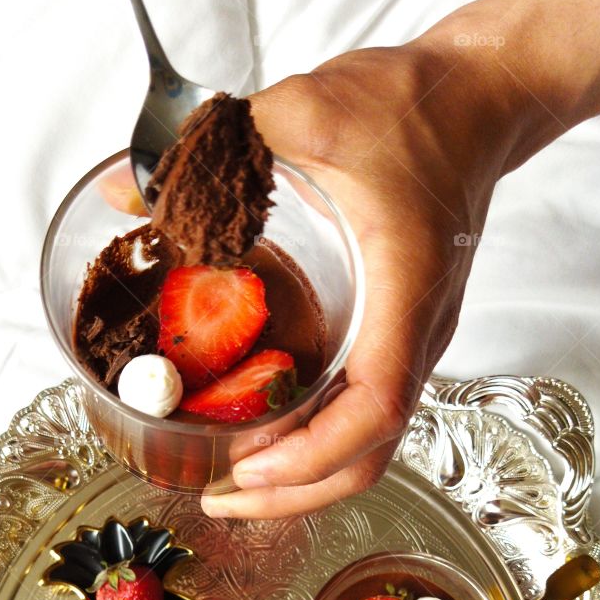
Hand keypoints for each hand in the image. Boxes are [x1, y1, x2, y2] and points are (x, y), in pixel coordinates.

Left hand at [201, 37, 514, 519]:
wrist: (476, 101)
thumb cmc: (411, 108)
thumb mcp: (308, 109)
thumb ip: (215, 142)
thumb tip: (122, 187)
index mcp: (405, 289)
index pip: (375, 405)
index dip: (312, 453)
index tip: (250, 469)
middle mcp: (417, 331)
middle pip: (369, 452)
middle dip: (295, 493)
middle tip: (220, 498)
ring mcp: (413, 339)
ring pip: (368, 442)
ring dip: (303, 476)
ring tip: (233, 481)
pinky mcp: (401, 334)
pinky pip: (362, 412)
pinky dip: (314, 440)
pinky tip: (264, 430)